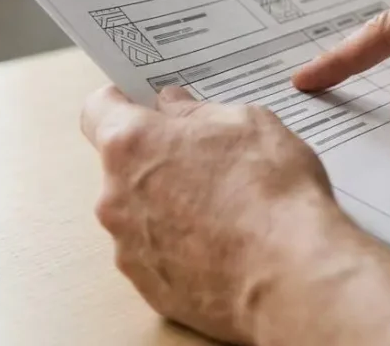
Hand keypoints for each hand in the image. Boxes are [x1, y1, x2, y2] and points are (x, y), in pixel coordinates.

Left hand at [79, 85, 351, 343]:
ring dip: (171, 206)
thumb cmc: (272, 192)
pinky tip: (226, 247)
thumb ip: (199, 112)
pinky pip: (158, 256)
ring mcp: (129, 249)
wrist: (292, 276)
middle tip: (210, 162)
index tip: (143, 104)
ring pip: (141, 214)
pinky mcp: (149, 288)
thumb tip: (175, 108)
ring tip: (227, 211)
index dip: (121, 102)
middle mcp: (116, 198)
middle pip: (124, 167)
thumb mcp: (248, 124)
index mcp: (132, 145)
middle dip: (159, 160)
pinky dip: (183, 248)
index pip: (98, 110)